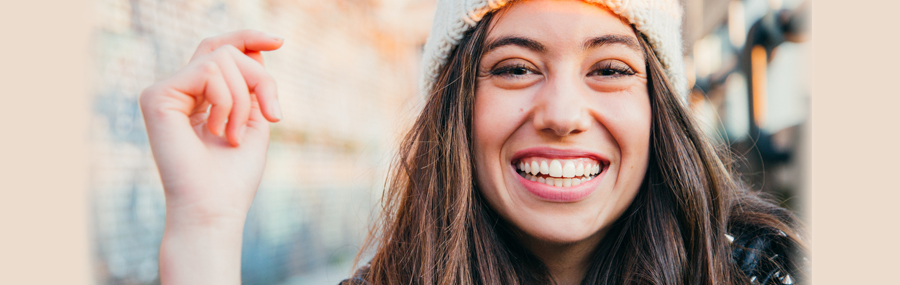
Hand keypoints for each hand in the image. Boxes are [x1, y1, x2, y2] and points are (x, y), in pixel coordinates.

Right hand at [140, 29, 282, 224]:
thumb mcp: (254, 120)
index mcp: (198, 97)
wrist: (214, 207)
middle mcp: (178, 92)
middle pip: (224, 50)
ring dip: (244, 99)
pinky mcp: (156, 96)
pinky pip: (208, 71)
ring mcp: (164, 92)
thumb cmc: (233, 176)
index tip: (279, 41)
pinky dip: (227, 101)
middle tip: (272, 114)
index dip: (247, 39)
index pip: (218, 51)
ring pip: (220, 58)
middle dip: (259, 77)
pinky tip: (219, 132)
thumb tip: (255, 49)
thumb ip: (252, 84)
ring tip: (235, 135)